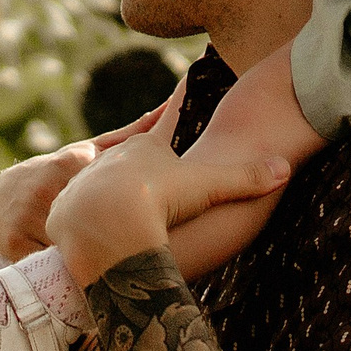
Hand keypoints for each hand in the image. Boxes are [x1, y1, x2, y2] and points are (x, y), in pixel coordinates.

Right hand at [0, 104, 163, 261]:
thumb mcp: (90, 153)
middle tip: (120, 252)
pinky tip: (70, 269)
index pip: (110, 195)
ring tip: (96, 263)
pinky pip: (49, 266)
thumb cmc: (60, 175)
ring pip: (72, 250)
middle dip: (110, 242)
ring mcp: (26, 215)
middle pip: (93, 228)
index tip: (135, 226)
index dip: (128, 215)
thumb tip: (169, 107)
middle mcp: (46, 187)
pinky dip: (63, 271)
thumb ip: (130, 137)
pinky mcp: (12, 242)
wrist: (1, 197)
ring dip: (87, 260)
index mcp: (70, 163)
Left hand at [45, 89, 290, 287]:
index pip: (161, 134)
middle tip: (148, 182)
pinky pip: (77, 221)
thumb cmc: (159, 198)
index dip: (170, 126)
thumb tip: (286, 169)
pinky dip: (84, 229)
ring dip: (109, 203)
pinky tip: (90, 241)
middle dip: (139, 173)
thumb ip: (245, 178)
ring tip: (116, 216)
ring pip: (101, 193)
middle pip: (130, 168)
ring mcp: (83, 188)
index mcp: (141, 149)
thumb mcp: (208, 185)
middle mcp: (108, 163)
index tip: (176, 109)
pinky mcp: (64, 216)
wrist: (105, 224)